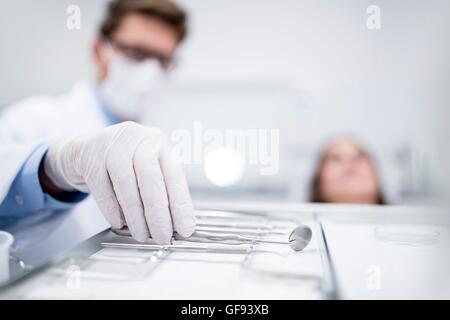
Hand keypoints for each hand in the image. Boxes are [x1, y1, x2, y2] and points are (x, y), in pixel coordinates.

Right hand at [42, 121, 194, 242]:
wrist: (85, 147)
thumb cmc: (124, 160)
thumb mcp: (147, 165)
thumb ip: (161, 188)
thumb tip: (173, 223)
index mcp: (159, 144)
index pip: (175, 176)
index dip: (181, 205)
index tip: (185, 228)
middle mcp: (139, 140)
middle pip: (151, 179)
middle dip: (158, 213)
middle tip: (162, 236)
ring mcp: (113, 146)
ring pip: (127, 184)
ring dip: (135, 216)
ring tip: (142, 234)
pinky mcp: (90, 156)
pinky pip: (102, 188)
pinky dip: (112, 209)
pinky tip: (119, 223)